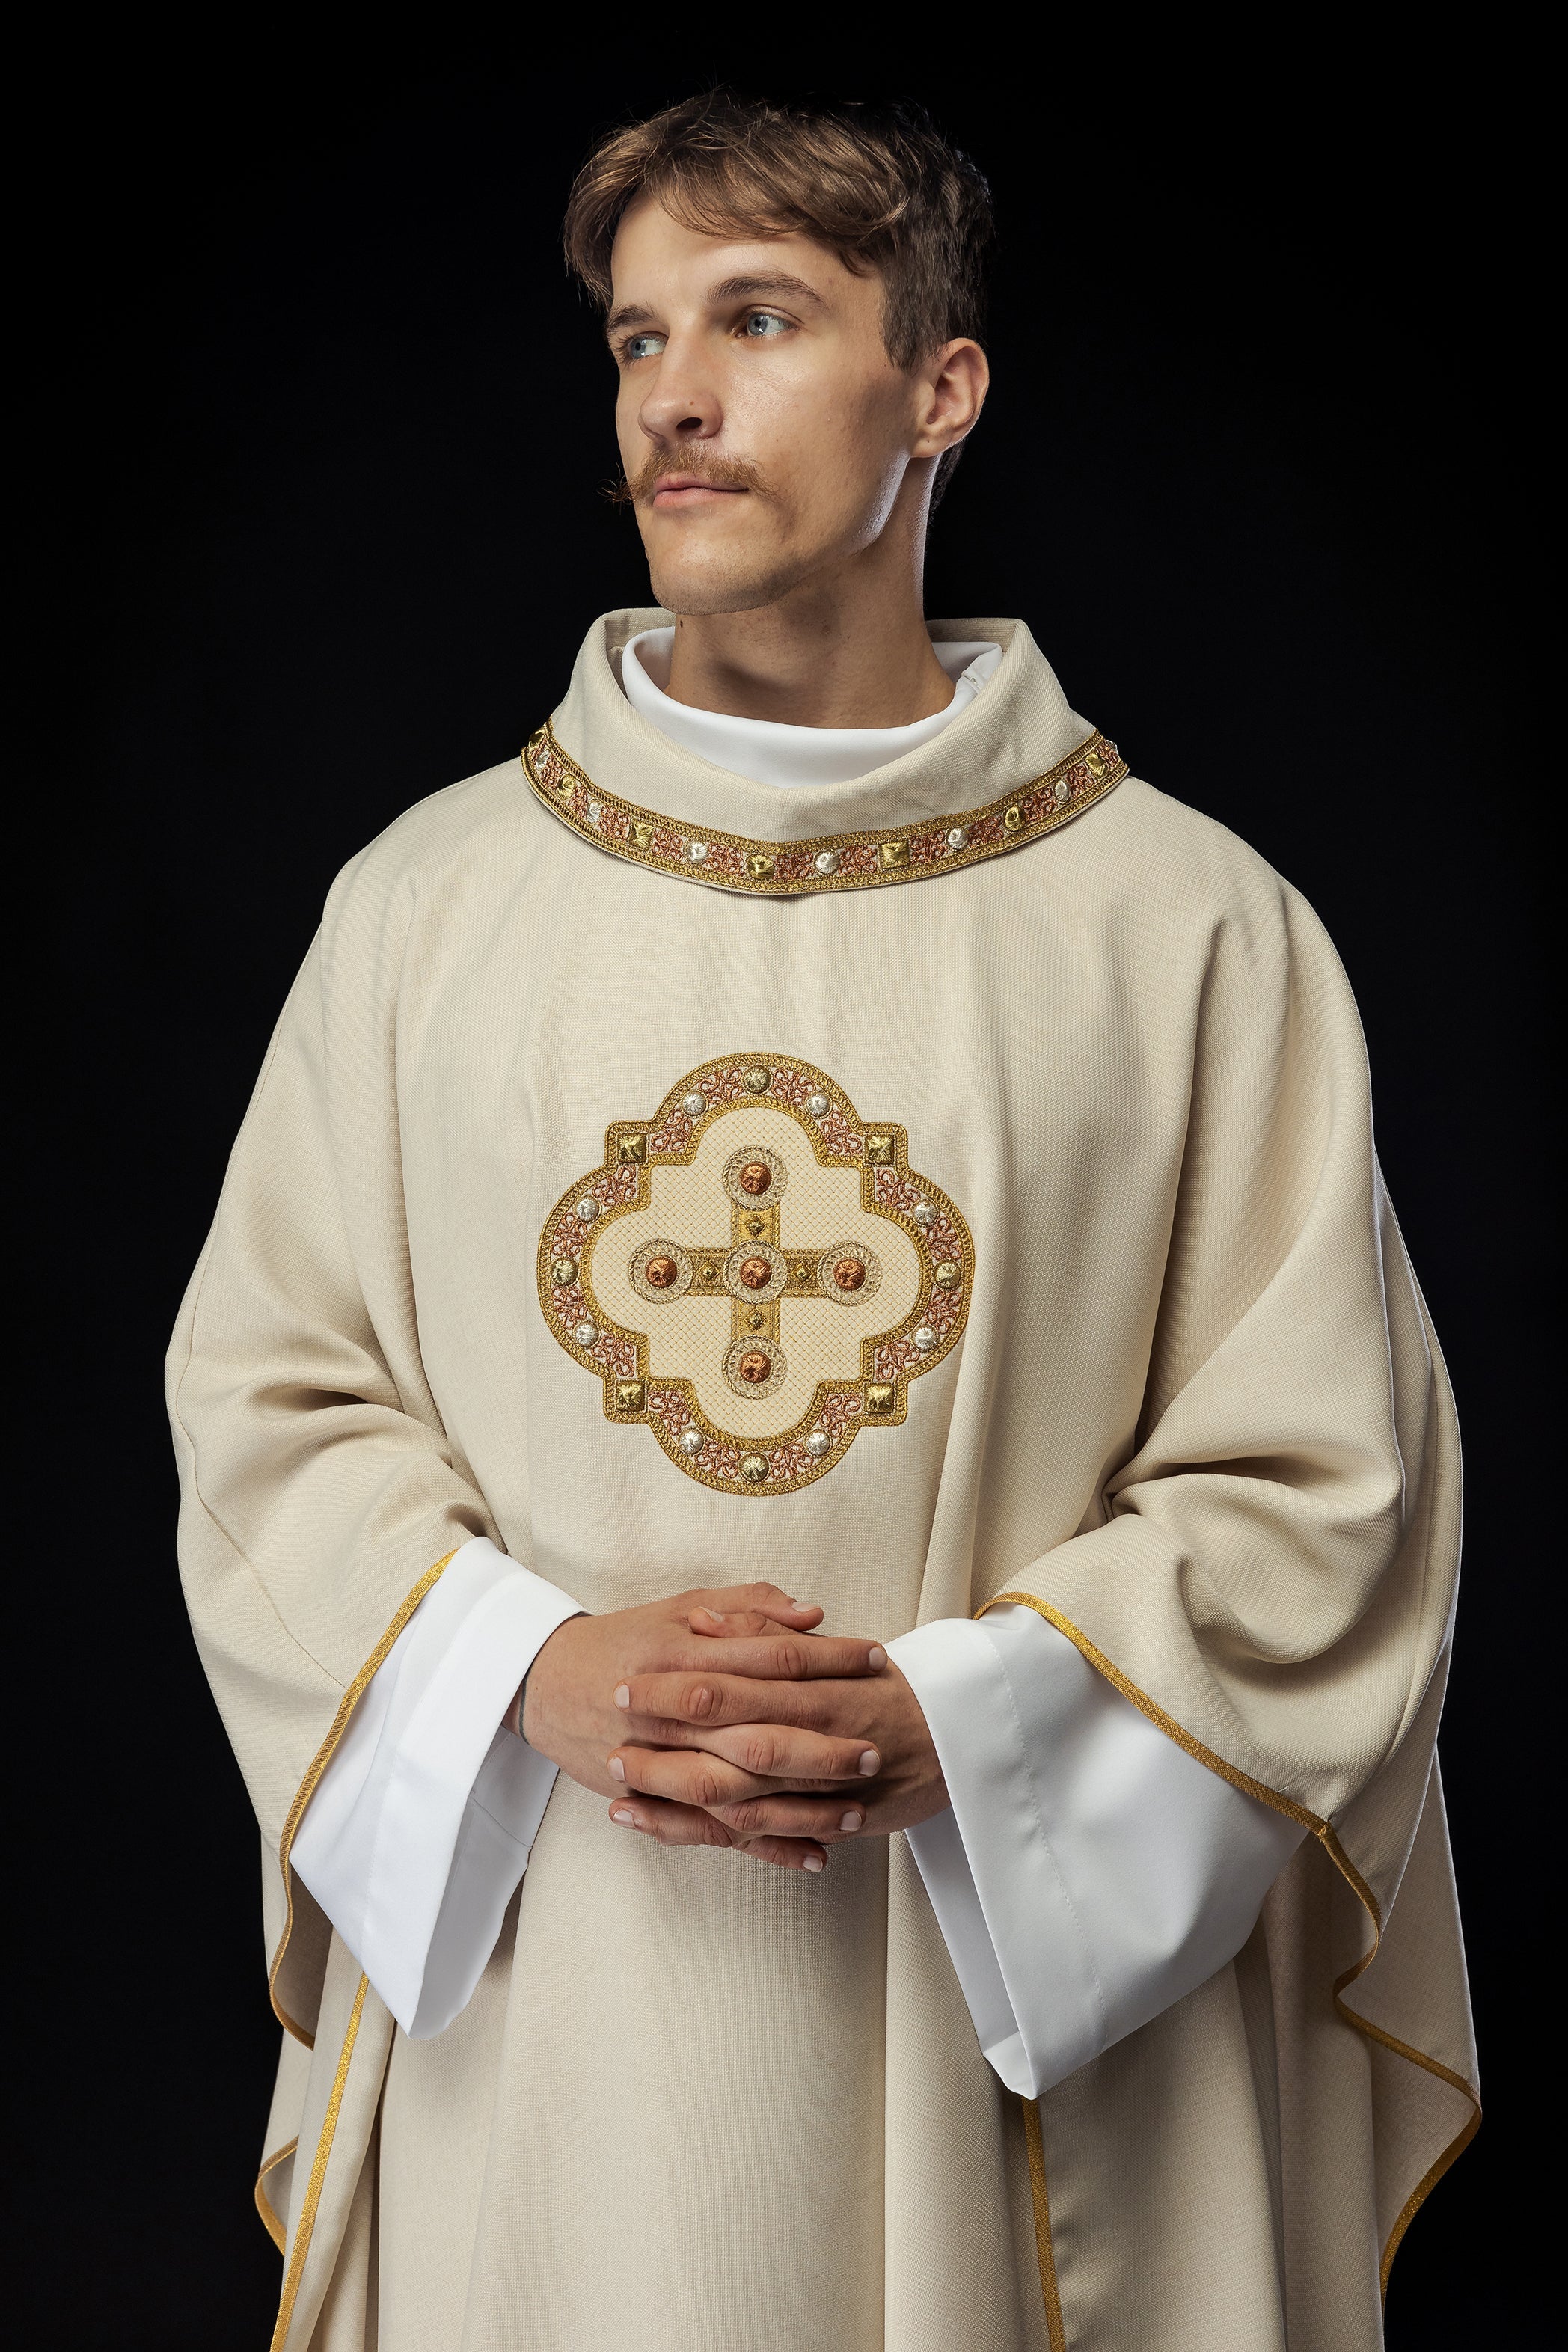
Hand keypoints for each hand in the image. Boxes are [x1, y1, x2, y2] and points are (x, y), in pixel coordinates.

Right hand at [516, 1585, 886, 1868]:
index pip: (771, 1657)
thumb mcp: (683, 1606)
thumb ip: (748, 1607)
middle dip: (820, 1745)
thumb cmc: (626, 1640)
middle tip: (875, 1749)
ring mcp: (664, 1761)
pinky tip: (813, 1856)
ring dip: (800, 1805)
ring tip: (857, 1808)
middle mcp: (677, 1711)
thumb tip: (812, 1615)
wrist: (547, 1683)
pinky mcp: (656, 1798)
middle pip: (757, 1732)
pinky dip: (765, 1846)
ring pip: (740, 1791)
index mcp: (688, 1653)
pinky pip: (716, 1832)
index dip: (827, 1661)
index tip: (876, 1662)